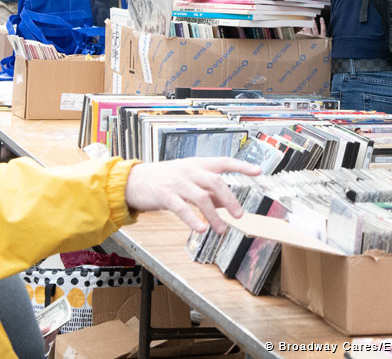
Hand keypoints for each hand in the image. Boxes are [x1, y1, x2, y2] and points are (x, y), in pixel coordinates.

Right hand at [124, 158, 261, 233]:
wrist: (133, 180)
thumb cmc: (164, 179)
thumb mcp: (188, 179)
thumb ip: (206, 189)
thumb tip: (226, 202)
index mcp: (198, 164)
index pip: (224, 161)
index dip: (242, 166)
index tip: (258, 171)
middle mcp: (190, 170)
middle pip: (215, 182)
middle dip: (230, 199)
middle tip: (239, 215)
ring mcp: (177, 182)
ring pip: (201, 197)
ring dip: (214, 215)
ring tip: (221, 230)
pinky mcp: (164, 195)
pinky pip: (182, 208)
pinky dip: (193, 219)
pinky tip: (201, 229)